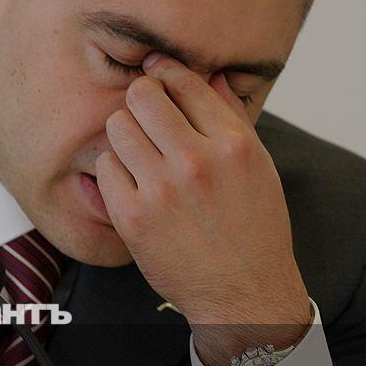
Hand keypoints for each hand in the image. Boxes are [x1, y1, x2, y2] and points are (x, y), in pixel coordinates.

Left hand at [94, 53, 311, 365]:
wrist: (245, 294)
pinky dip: (114, 171)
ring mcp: (161, 190)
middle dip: (140, 100)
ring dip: (124, 134)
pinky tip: (132, 183)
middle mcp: (196, 161)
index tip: (156, 74)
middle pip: (142, 96)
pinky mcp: (132, 217)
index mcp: (232, 144)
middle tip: (144, 116)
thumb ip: (233, 119)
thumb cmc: (255, 230)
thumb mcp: (260, 167)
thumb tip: (212, 77)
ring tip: (139, 152)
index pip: (184, 82)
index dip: (165, 72)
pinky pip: (105, 167)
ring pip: (117, 127)